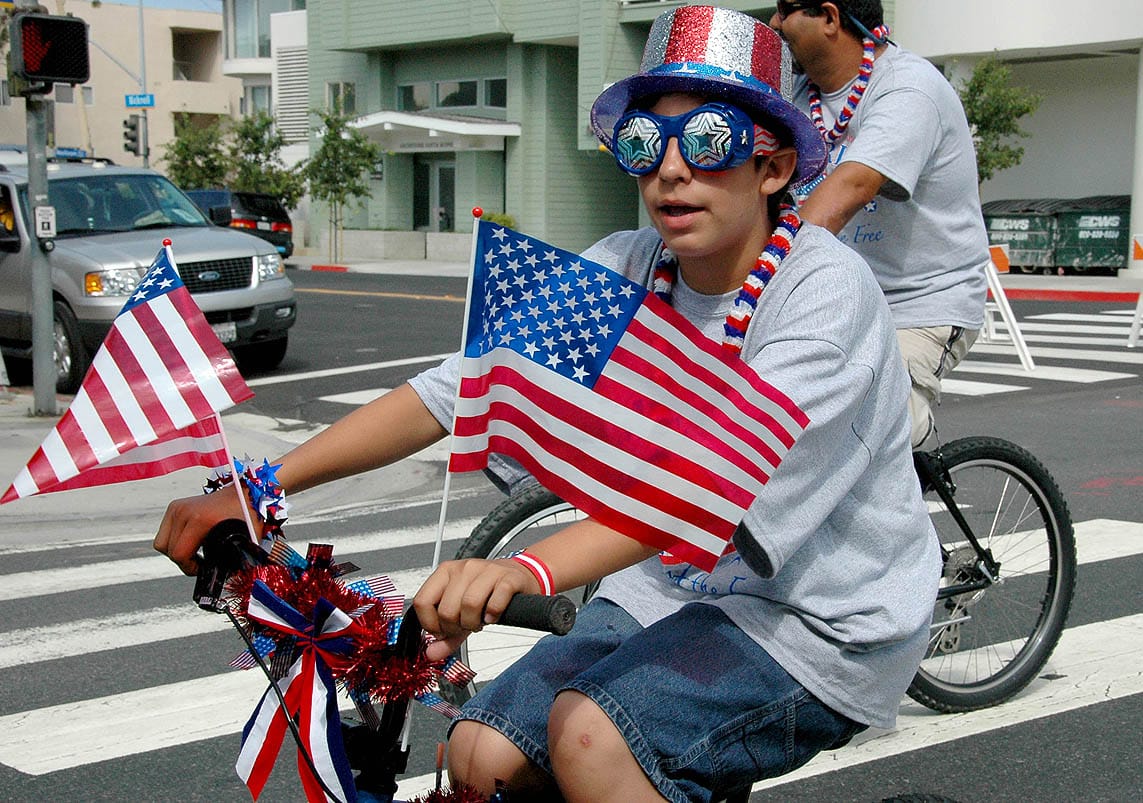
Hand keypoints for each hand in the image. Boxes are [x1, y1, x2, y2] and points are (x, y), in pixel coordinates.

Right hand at [153, 488, 250, 575]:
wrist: (244, 492)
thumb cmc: (248, 516)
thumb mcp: (245, 539)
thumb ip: (236, 561)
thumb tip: (228, 579)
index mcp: (200, 520)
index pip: (179, 554)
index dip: (190, 568)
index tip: (204, 569)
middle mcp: (184, 511)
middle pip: (169, 551)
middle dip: (184, 562)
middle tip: (201, 564)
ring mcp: (177, 507)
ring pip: (162, 543)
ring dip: (176, 552)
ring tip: (195, 554)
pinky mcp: (174, 506)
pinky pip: (165, 534)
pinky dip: (174, 542)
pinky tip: (191, 543)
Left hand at [413, 558, 537, 661]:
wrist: (518, 576)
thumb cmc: (487, 592)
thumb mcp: (461, 612)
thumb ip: (445, 635)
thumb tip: (430, 654)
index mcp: (445, 572)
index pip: (422, 602)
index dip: (431, 624)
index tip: (442, 631)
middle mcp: (464, 568)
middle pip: (447, 609)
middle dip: (455, 627)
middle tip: (465, 626)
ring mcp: (487, 570)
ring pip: (469, 605)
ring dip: (474, 622)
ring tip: (480, 621)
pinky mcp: (508, 578)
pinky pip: (495, 602)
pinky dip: (493, 615)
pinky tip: (493, 615)